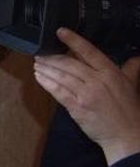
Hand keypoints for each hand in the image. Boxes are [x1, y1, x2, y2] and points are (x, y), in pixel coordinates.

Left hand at [34, 27, 139, 164]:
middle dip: (52, 57)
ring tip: (37, 63)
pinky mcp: (77, 107)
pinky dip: (46, 83)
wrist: (126, 135)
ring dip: (46, 68)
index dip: (73, 40)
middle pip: (69, 64)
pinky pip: (58, 92)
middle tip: (40, 53)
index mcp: (111, 73)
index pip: (89, 52)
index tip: (60, 31)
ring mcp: (86, 94)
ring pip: (61, 76)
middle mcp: (98, 81)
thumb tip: (136, 57)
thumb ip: (130, 69)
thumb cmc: (129, 110)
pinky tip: (39, 77)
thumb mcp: (131, 85)